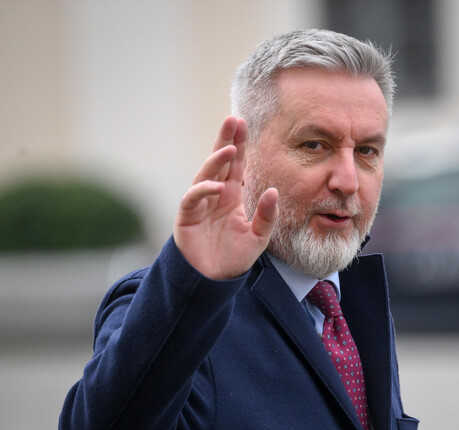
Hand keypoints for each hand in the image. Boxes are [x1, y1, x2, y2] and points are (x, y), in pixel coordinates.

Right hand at [173, 116, 277, 279]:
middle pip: (219, 162)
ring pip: (205, 175)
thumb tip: (272, 192)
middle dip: (226, 140)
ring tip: (229, 148)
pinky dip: (204, 190)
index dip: (239, 144)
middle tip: (233, 120)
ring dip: (216, 161)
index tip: (245, 123)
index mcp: (231, 195)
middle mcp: (214, 195)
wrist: (213, 280)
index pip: (236, 164)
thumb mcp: (258, 237)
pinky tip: (218, 186)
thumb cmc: (234, 258)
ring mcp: (199, 204)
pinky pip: (193, 198)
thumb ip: (267, 216)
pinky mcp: (186, 217)